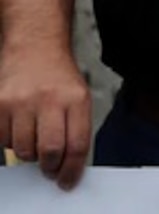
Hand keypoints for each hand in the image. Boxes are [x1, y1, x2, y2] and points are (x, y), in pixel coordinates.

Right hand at [0, 44, 91, 189]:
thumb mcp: (79, 98)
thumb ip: (76, 129)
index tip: (67, 180)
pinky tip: (19, 125)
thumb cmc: (59, 78)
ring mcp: (21, 101)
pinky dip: (11, 141)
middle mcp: (48, 99)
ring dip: (30, 152)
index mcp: (75, 99)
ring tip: (34, 136)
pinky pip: (3, 140)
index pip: (77, 145)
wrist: (35, 48)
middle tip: (50, 167)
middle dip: (50, 167)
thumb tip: (69, 166)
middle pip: (49, 151)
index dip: (72, 170)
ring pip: (23, 150)